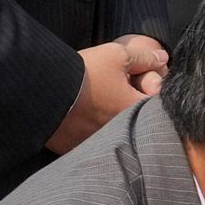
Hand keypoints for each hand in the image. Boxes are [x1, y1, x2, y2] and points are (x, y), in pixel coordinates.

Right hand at [53, 35, 167, 152]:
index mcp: (134, 110)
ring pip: (113, 134)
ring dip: (109, 121)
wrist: (41, 90)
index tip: (139, 83)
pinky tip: (80, 117)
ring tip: (95, 104)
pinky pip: (89, 143)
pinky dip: (88, 131)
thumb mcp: (117, 55)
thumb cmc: (83, 72)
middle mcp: (120, 133)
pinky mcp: (76, 149)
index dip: (150, 92)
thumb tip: (163, 58)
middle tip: (115, 93)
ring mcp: (97, 143)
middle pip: (135, 122)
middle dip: (129, 107)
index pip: (156, 105)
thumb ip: (144, 58)